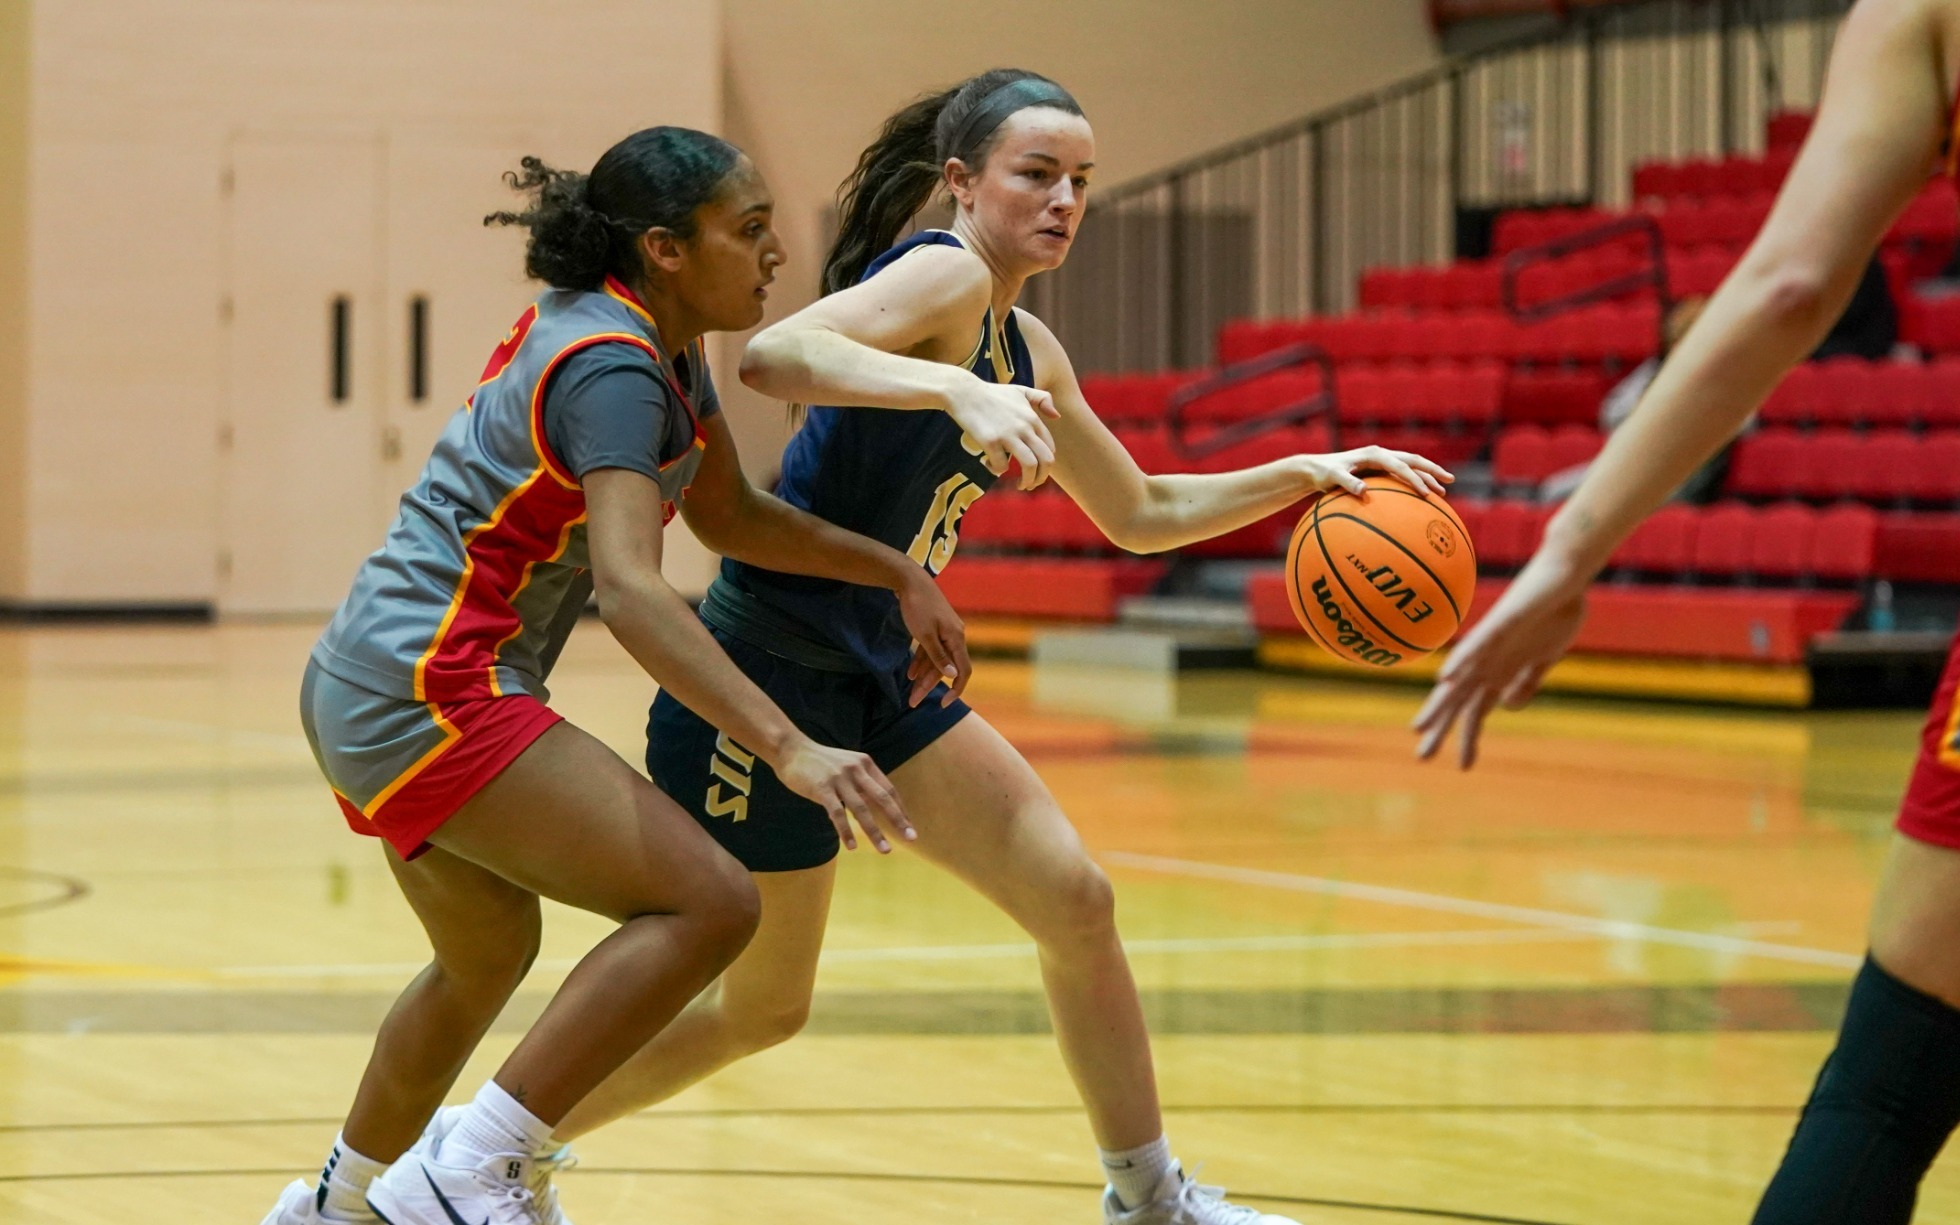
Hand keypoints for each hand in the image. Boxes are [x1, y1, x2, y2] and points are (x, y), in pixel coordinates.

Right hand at [774, 737, 914, 852]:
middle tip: (911, 838)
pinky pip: (837, 813)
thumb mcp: (847, 766)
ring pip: (862, 810)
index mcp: (865, 764)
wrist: (791, 750)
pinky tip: (852, 846)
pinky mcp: (822, 789)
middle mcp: (856, 770)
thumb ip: (860, 784)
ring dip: (875, 832)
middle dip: (898, 820)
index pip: (888, 789)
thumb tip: (873, 809)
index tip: (909, 826)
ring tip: (885, 850)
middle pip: (882, 799)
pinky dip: (846, 831)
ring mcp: (839, 779)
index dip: (900, 809)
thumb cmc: (820, 762)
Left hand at [896, 569, 971, 708]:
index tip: (944, 704)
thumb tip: (952, 676)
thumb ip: (938, 656)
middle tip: (913, 702)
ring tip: (910, 692)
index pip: (963, 670)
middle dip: (930, 686)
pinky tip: (911, 674)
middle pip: (945, 668)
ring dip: (924, 676)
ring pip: (936, 660)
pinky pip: (930, 650)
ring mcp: (944, 632)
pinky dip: (921, 661)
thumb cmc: (918, 606)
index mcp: (956, 638)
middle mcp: (954, 636)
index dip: (956, 689)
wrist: (910, 579)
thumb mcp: (925, 635)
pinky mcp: (934, 628)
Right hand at [946, 378, 1060, 490]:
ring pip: (1029, 465)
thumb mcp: (1020, 391)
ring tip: (1021, 486)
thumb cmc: (992, 394)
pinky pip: (1001, 466)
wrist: (964, 392)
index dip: (1046, 465)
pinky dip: (997, 470)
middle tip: (1032, 485)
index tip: (1036, 471)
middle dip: (1041, 478)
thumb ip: (1042, 398)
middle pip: (1046, 460)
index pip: (1050, 448)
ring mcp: (1008, 434)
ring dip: (1027, 481)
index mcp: (1033, 418)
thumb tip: (1057, 416)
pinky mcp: (991, 441)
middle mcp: (1024, 427)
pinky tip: (988, 463)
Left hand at [1297, 447, 1452, 497]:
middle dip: (1432, 470)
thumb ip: (1347, 482)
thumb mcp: (1332, 477)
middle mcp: (1381, 454)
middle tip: (1449, 481)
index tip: (1426, 494)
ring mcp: (1381, 461)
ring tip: (1443, 491)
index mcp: (1374, 454)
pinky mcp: (1379, 469)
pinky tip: (1422, 497)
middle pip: (1413, 460)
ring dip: (1427, 476)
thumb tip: (1363, 490)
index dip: (1414, 479)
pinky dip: (1414, 483)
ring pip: (1411, 466)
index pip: (1400, 466)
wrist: (1315, 468)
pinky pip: (1402, 475)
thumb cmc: (1323, 473)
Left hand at [1411, 551, 1590, 768]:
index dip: (1469, 738)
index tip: (1463, 767)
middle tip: (1422, 757)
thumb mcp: (1544, 658)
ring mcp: (1491, 642)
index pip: (1477, 710)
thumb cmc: (1556, 610)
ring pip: (1459, 677)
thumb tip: (1506, 708)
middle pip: (1459, 699)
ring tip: (1419, 727)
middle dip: (1441, 728)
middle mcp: (1489, 660)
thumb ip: (1525, 681)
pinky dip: (1461, 661)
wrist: (1566, 574)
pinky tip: (1445, 677)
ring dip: (1439, 703)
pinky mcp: (1501, 622)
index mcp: (1500, 670)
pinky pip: (1477, 644)